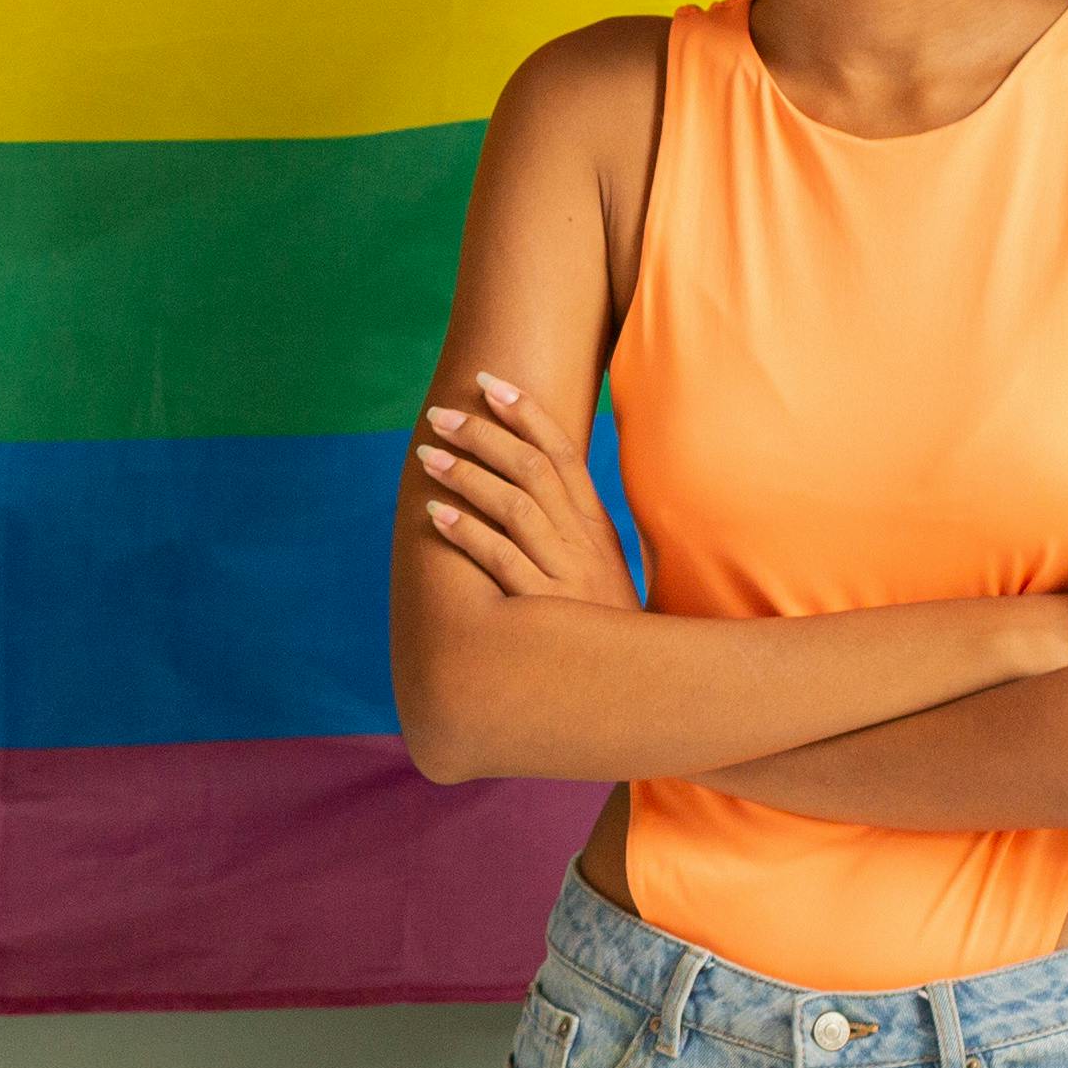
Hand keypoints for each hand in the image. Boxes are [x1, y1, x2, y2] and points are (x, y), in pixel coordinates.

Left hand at [414, 370, 641, 609]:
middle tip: (440, 415)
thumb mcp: (599, 567)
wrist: (638, 686)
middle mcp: (582, 541)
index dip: (525, 412)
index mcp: (595, 525)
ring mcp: (566, 572)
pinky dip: (468, 533)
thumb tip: (528, 486)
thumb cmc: (604, 625)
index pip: (562, 451)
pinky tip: (437, 514)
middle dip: (484, 434)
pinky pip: (502, 560)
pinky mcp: (545, 608)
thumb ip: (568, 527)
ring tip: (428, 455)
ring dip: (467, 474)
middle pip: (532, 468)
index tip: (488, 381)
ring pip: (514, 505)